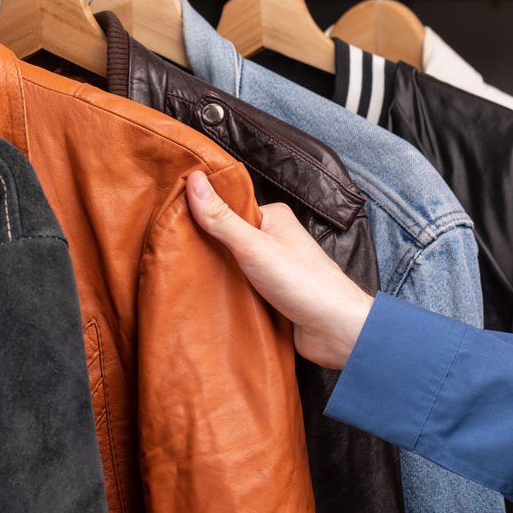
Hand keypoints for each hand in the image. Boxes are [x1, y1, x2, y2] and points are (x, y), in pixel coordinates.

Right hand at [185, 171, 373, 369]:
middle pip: (227, 239)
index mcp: (274, 217)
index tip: (175, 223)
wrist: (337, 332)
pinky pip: (241, 289)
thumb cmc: (304, 284)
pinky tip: (209, 298)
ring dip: (216, 275)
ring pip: (232, 266)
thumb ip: (222, 217)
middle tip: (177, 255)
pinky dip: (227, 294)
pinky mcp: (271, 295)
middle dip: (207, 249)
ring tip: (188, 279)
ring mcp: (272, 268)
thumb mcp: (254, 246)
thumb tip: (194, 180)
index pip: (227, 209)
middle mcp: (274, 240)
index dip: (202, 216)